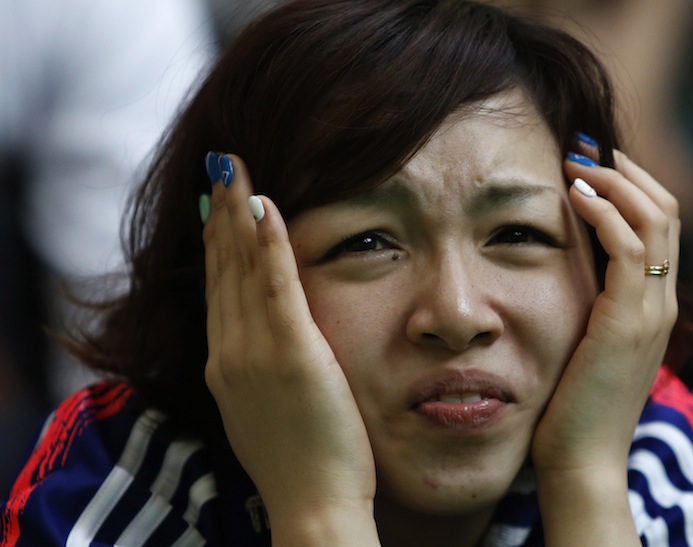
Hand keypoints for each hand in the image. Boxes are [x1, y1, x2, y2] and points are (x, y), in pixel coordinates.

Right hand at [202, 154, 378, 544]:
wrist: (310, 505)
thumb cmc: (298, 463)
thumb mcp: (262, 411)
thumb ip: (257, 370)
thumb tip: (262, 343)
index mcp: (226, 365)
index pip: (219, 289)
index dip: (217, 242)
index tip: (217, 203)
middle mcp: (230, 352)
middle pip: (223, 269)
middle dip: (220, 213)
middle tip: (219, 166)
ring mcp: (254, 352)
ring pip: (242, 268)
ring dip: (237, 212)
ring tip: (234, 169)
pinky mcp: (290, 354)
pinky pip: (275, 286)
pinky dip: (268, 243)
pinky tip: (264, 205)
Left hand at [532, 148, 679, 543]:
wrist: (580, 460)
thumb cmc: (570, 405)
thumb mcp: (585, 345)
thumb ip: (586, 307)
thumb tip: (559, 270)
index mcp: (652, 306)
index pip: (659, 228)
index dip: (633, 188)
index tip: (593, 164)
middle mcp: (661, 303)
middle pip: (666, 212)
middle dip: (628, 171)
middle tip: (585, 149)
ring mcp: (650, 312)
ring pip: (655, 220)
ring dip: (616, 182)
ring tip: (577, 163)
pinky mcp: (626, 322)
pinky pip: (628, 249)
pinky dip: (606, 213)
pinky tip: (574, 196)